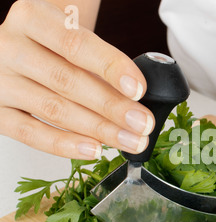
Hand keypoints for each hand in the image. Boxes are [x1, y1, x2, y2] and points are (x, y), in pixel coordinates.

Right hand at [0, 0, 153, 159]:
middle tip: (142, 123)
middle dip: (112, 107)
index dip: (111, 68)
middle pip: (67, 81)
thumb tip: (136, 100)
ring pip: (53, 110)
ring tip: (129, 140)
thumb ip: (100, 62)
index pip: (76, 44)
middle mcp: (10, 46)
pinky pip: (30, 134)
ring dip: (98, 130)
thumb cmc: (52, 46)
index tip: (138, 90)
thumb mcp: (73, 38)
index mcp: (33, 18)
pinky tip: (94, 149)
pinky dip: (65, 145)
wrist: (21, 51)